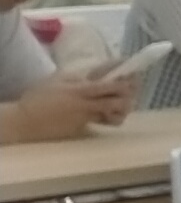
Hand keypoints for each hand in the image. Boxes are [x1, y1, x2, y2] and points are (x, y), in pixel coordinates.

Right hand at [10, 69, 132, 138]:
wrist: (25, 121)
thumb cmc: (39, 97)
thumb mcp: (59, 78)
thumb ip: (81, 76)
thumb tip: (99, 73)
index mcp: (81, 90)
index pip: (111, 85)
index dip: (126, 79)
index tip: (133, 73)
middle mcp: (87, 105)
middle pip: (119, 100)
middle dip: (130, 93)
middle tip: (132, 88)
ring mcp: (86, 118)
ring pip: (115, 115)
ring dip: (123, 108)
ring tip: (123, 102)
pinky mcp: (82, 129)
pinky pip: (102, 122)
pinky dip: (110, 117)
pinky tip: (108, 114)